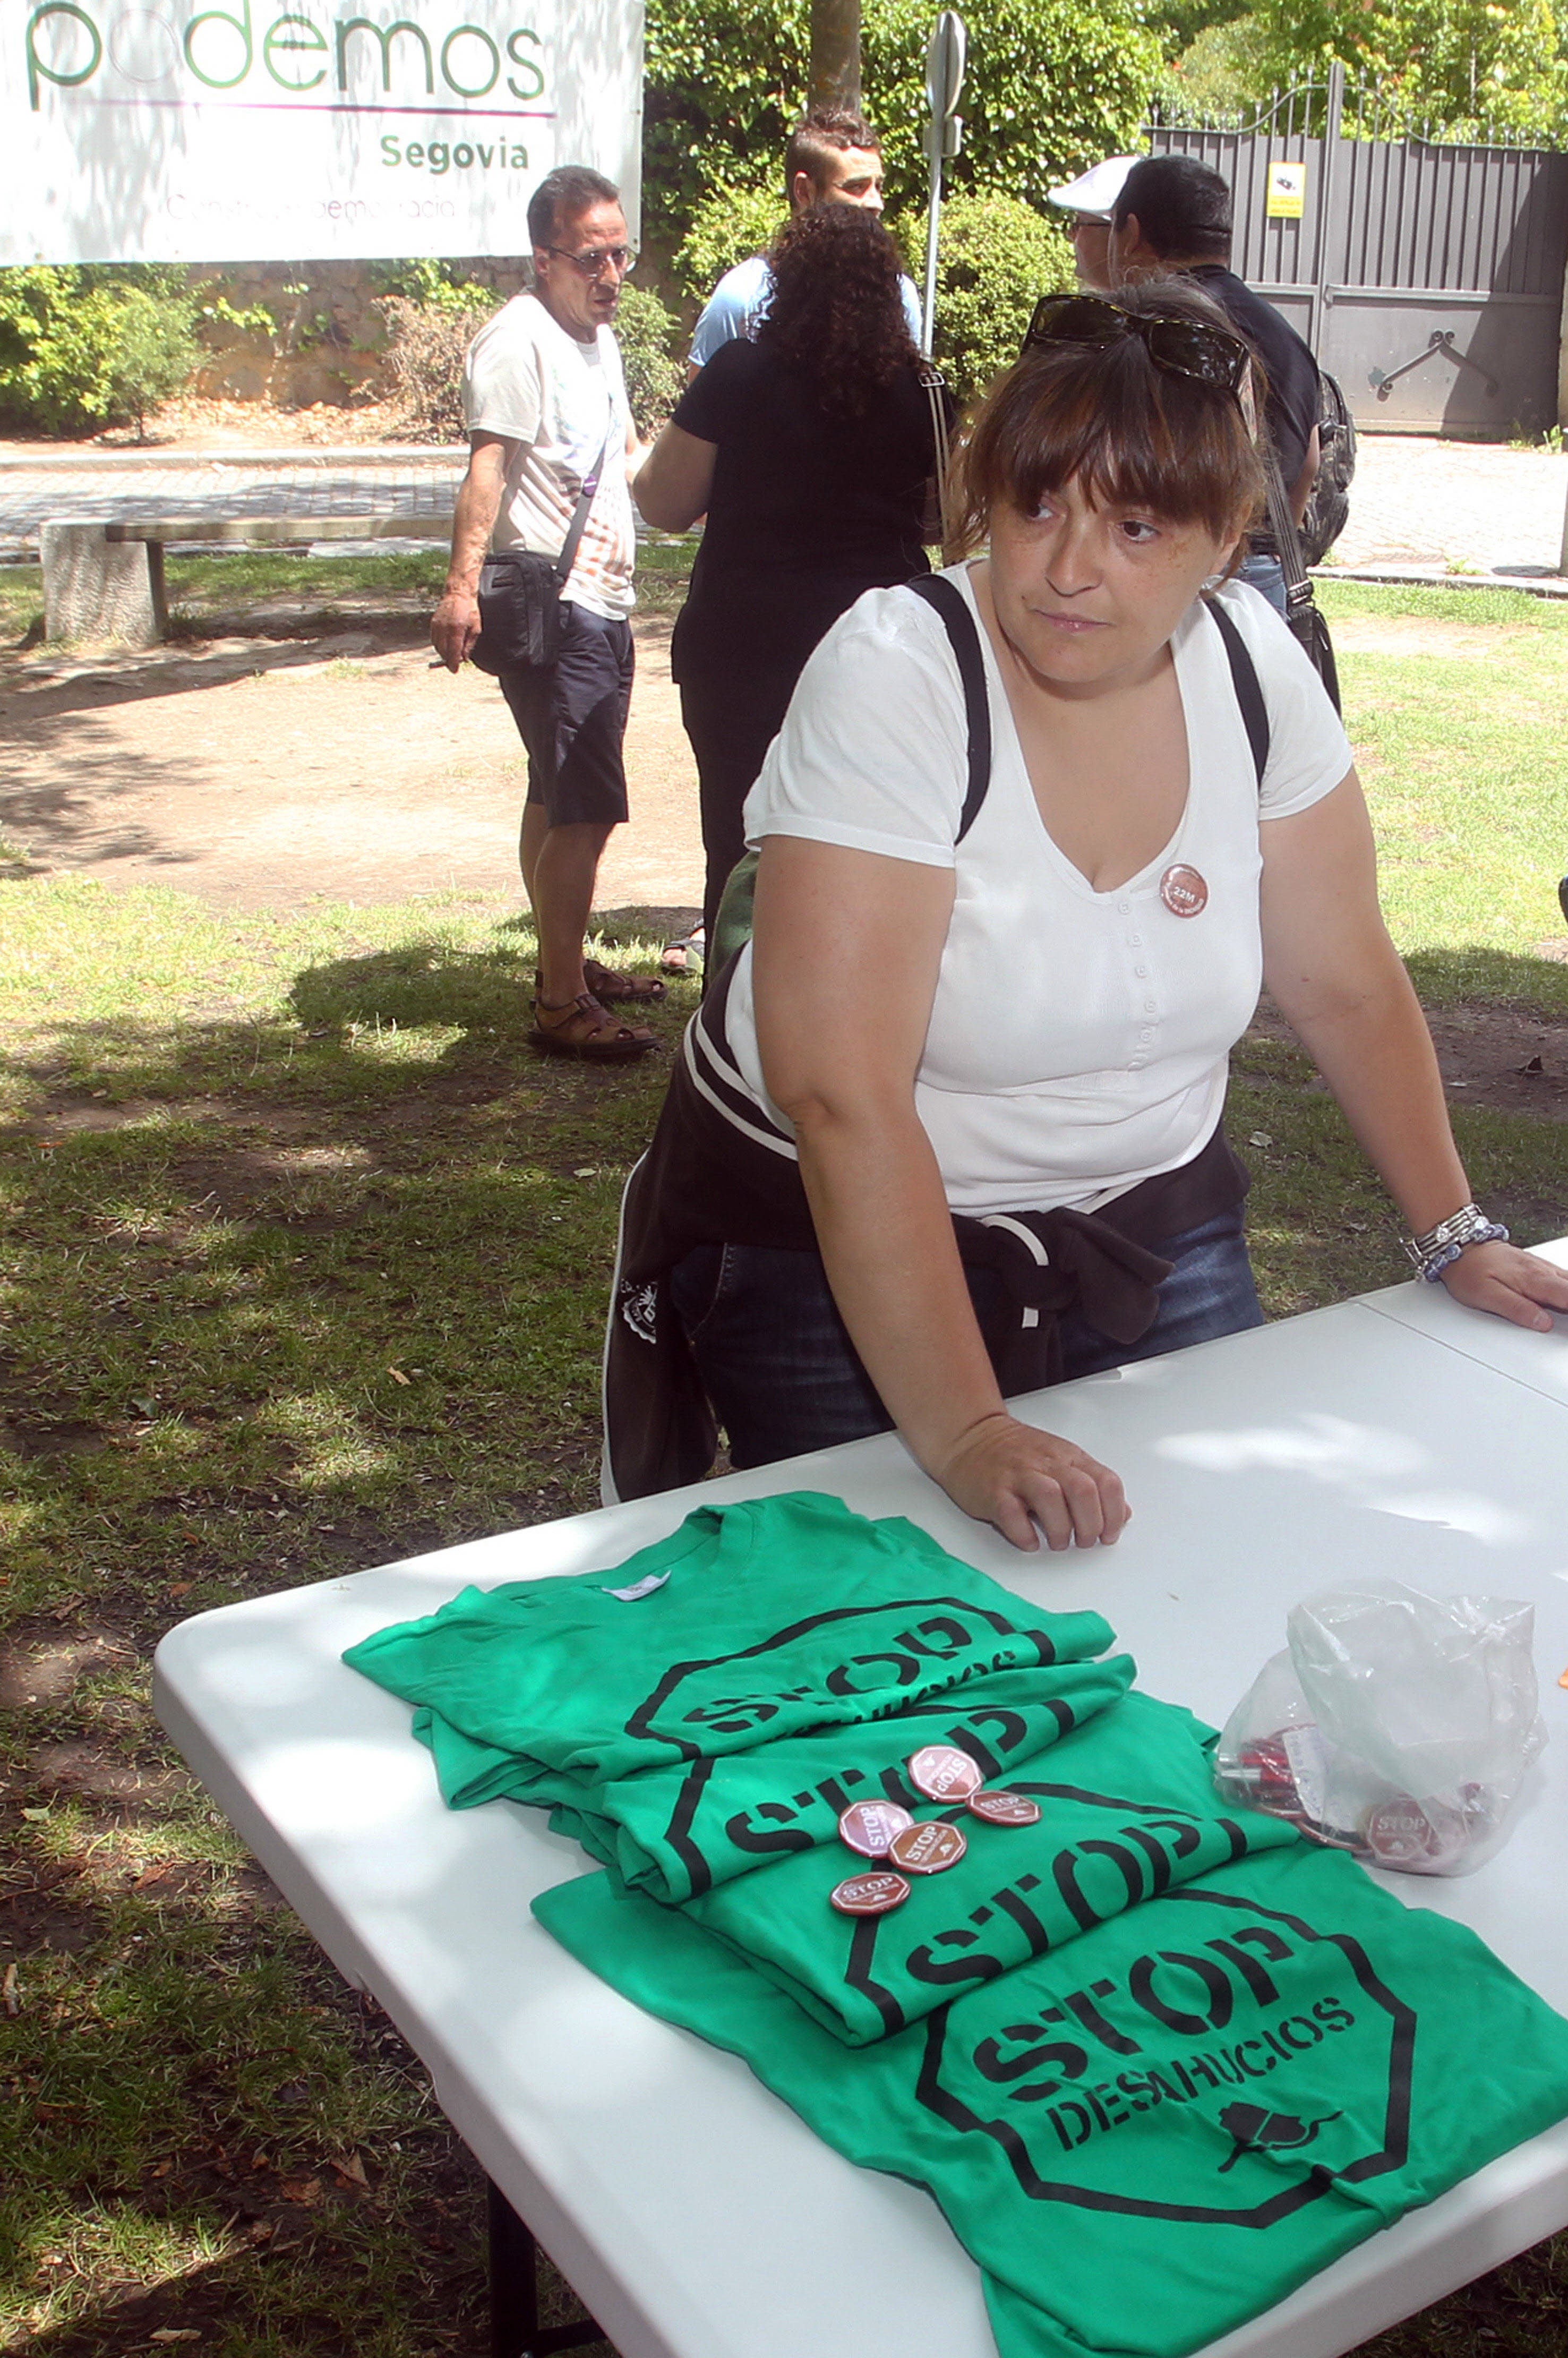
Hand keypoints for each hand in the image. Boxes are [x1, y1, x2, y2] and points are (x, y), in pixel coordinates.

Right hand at [430, 589, 479, 672]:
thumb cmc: (469, 610)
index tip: (455, 670)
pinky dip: (439, 646)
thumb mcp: (475, 628)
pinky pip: (434, 639)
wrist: (459, 594)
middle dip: (448, 660)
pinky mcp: (433, 623)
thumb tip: (464, 658)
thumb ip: (469, 645)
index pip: (453, 651)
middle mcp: (445, 627)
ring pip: (437, 646)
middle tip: (454, 664)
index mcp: (456, 629)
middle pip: (444, 651)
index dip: (453, 663)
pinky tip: (445, 647)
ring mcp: (437, 625)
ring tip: (451, 655)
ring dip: (443, 653)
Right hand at [929, 1411, 1129, 1553]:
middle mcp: (1047, 1463)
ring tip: (1057, 1542)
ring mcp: (1019, 1475)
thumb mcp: (1062, 1460)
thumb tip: (1121, 1514)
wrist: (970, 1438)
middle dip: (1089, 1524)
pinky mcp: (994, 1491)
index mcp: (1069, 1457)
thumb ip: (1093, 1484)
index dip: (1113, 1514)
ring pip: (1051, 1498)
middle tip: (1083, 1541)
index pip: (1106, 1482)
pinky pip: (1012, 1514)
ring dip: (1060, 1529)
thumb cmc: (1017, 1454)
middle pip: (1082, 1491)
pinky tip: (1029, 1540)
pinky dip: (1025, 1535)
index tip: (1109, 1534)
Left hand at [1439, 1240, 1567, 1332]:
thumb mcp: (1486, 1295)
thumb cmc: (1470, 1271)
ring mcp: (1544, 1269)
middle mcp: (1543, 1273)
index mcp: (1534, 1281)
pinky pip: (1566, 1279)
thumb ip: (1517, 1309)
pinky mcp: (1540, 1269)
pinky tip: (1567, 1298)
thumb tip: (1543, 1324)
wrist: (1461, 1247)